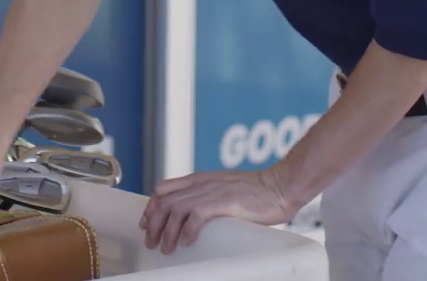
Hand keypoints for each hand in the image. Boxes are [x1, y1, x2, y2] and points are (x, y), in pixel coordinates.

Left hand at [140, 167, 298, 253]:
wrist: (280, 186)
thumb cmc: (257, 191)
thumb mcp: (224, 187)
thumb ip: (208, 195)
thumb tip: (193, 214)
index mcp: (200, 179)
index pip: (164, 189)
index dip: (151, 207)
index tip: (146, 223)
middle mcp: (201, 183)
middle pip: (164, 200)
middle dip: (153, 222)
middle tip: (151, 241)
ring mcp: (211, 191)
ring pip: (175, 209)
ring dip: (166, 230)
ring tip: (165, 248)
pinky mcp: (223, 201)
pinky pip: (196, 215)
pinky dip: (187, 230)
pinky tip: (186, 242)